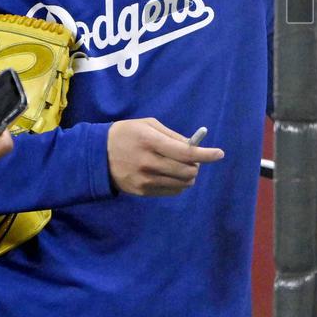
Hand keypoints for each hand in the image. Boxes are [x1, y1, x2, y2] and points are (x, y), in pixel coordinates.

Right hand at [107, 118, 223, 195]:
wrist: (96, 155)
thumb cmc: (126, 134)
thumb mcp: (148, 125)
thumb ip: (172, 135)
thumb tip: (194, 146)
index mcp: (151, 142)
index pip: (186, 153)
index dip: (206, 154)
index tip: (220, 154)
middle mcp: (149, 163)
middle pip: (187, 171)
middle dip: (197, 165)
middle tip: (194, 160)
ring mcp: (145, 180)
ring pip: (181, 183)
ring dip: (189, 176)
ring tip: (182, 167)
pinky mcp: (141, 191)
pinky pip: (171, 191)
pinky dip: (178, 184)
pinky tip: (172, 175)